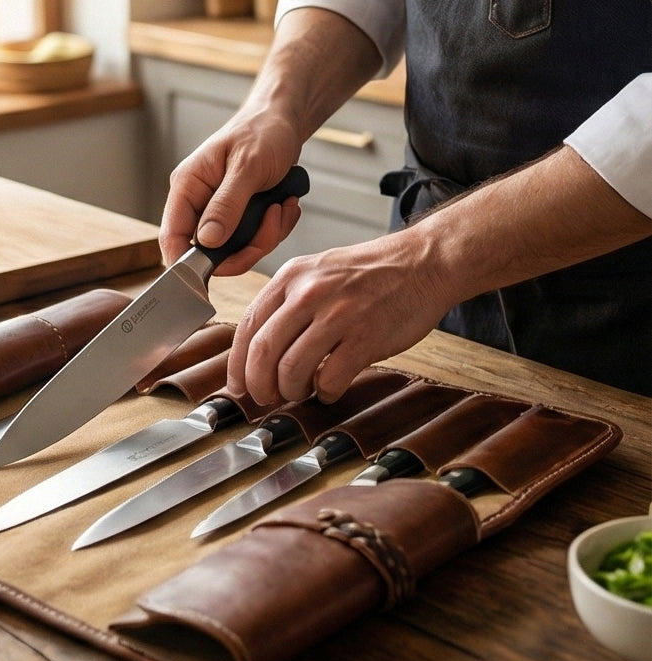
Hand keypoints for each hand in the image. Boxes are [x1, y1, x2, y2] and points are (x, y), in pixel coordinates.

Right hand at [158, 113, 303, 274]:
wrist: (284, 121)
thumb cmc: (263, 132)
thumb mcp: (247, 167)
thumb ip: (226, 205)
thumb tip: (206, 241)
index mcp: (187, 186)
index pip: (171, 236)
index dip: (186, 262)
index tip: (215, 271)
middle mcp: (199, 202)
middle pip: (209, 252)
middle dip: (245, 247)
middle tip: (272, 223)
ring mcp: (220, 212)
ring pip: (236, 250)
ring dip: (266, 236)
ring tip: (282, 206)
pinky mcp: (241, 217)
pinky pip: (254, 240)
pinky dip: (275, 228)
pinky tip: (285, 204)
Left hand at [227, 231, 450, 404]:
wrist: (423, 263)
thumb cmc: (370, 272)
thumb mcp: (317, 271)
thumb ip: (286, 303)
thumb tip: (257, 349)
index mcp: (291, 277)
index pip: (248, 326)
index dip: (237, 364)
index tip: (238, 385)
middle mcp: (309, 293)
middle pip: (263, 352)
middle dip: (258, 385)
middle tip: (265, 398)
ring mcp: (338, 314)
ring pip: (292, 370)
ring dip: (291, 391)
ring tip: (300, 391)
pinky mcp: (365, 337)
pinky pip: (331, 379)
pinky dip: (326, 393)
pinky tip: (330, 388)